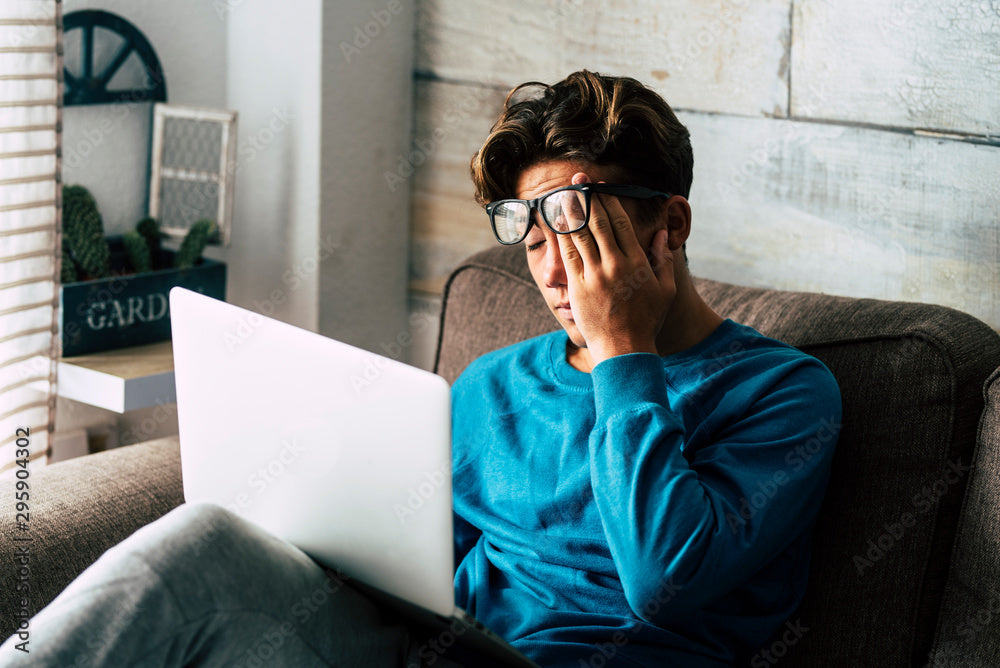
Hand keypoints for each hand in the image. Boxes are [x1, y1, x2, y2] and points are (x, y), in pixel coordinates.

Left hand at [555, 173, 676, 365]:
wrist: (623, 349)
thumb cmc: (646, 320)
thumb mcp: (665, 289)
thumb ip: (663, 259)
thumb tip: (660, 233)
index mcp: (637, 262)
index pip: (619, 222)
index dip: (607, 201)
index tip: (600, 187)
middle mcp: (615, 264)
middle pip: (597, 222)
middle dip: (586, 197)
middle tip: (577, 179)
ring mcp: (594, 275)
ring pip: (579, 235)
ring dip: (570, 211)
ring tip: (562, 192)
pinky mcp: (578, 286)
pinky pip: (567, 254)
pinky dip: (560, 235)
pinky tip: (555, 221)